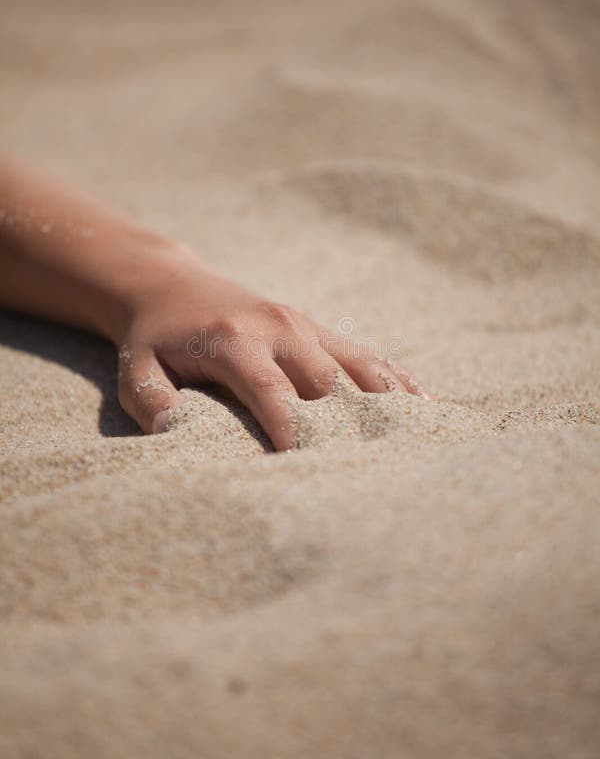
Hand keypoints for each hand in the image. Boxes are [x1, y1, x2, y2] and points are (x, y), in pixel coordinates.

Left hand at [117, 249, 429, 449]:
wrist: (172, 285)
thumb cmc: (155, 338)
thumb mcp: (135, 368)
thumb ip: (152, 401)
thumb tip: (175, 433)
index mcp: (235, 341)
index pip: (274, 392)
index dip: (294, 430)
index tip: (311, 468)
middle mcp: (280, 329)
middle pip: (329, 382)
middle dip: (351, 428)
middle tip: (377, 473)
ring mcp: (305, 326)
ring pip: (360, 366)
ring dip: (389, 403)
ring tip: (421, 441)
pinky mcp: (318, 329)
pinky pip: (366, 355)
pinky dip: (395, 380)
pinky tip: (424, 406)